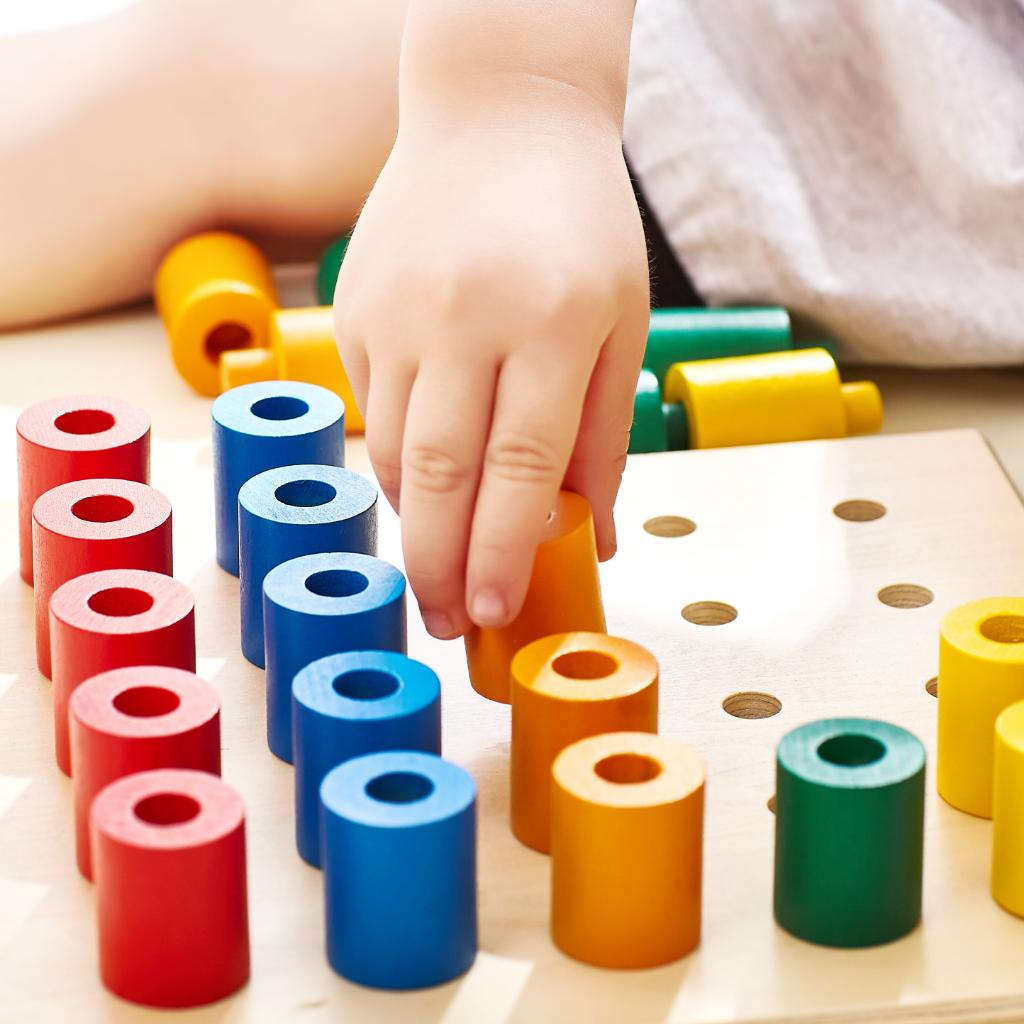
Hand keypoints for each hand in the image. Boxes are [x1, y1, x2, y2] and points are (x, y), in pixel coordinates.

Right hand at [334, 120, 648, 638]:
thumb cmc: (577, 223)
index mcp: (552, 321)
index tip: (495, 611)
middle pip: (439, 474)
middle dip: (440, 565)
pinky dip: (395, 459)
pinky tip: (423, 481)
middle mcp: (465, 316)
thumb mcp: (620, 322)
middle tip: (447, 622)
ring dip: (413, 523)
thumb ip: (602, 437)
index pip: (520, 467)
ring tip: (435, 568)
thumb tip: (589, 538)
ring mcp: (397, 309)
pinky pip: (371, 408)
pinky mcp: (353, 306)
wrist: (498, 113)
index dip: (504, 552)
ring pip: (391, 450)